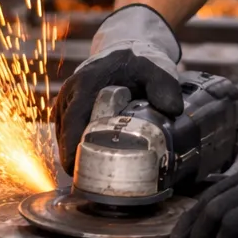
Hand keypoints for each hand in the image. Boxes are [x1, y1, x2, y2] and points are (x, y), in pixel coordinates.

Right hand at [57, 4, 181, 174]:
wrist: (125, 51)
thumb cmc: (138, 61)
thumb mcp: (156, 68)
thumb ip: (165, 86)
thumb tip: (172, 110)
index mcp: (86, 85)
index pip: (73, 123)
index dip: (74, 150)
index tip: (81, 171)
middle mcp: (69, 95)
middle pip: (65, 137)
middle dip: (77, 161)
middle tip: (96, 185)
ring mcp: (65, 105)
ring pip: (64, 139)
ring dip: (78, 157)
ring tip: (99, 178)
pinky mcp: (67, 113)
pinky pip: (68, 136)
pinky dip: (79, 149)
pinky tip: (96, 163)